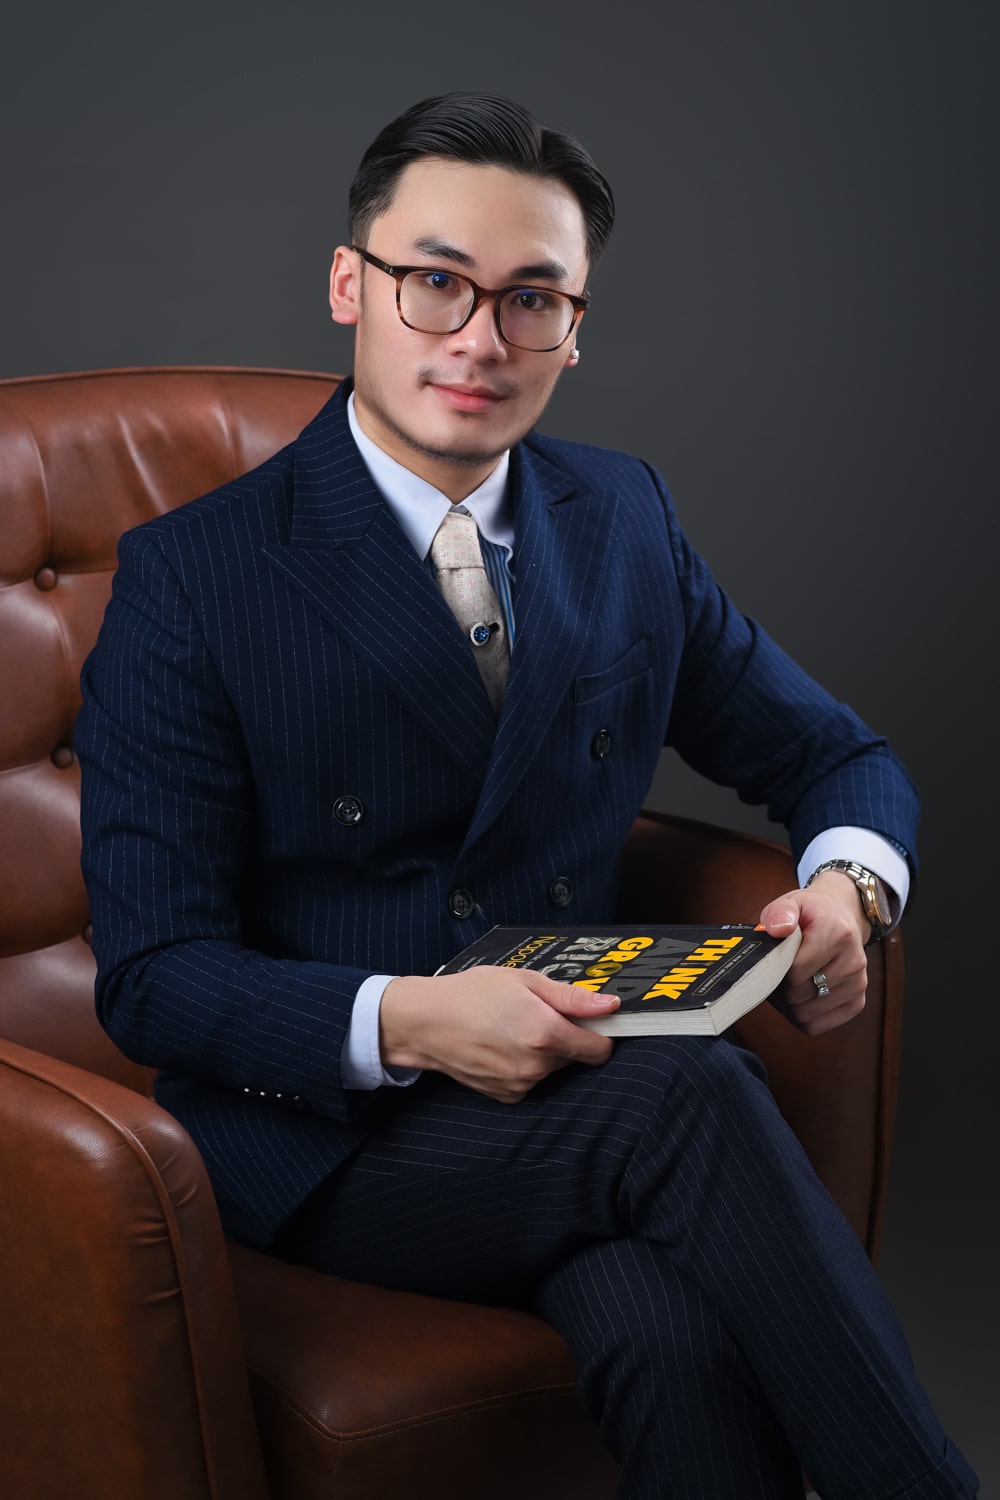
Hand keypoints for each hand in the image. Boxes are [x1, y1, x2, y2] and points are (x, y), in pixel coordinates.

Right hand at [379, 967, 618, 1102]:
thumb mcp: (524, 980)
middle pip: (574, 1056)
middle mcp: (537, 1065)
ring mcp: (521, 1084)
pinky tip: (501, 1046)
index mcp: (547, 1033)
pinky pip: (530, 1080)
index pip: (600, 1049)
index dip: (599, 1032)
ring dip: (543, 1052)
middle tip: (535, 1014)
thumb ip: (571, 997)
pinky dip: (523, 1065)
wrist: (426, 1021)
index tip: (588, 1019)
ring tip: (511, 1027)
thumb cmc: (472, 993)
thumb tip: (610, 1005)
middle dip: (565, 1037)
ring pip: (551, 1068)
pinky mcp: (506, 1095)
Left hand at [758, 870, 870, 1035]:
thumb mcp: (792, 903)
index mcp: (837, 934)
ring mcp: (858, 984)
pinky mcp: (857, 1002)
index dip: (775, 971)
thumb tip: (778, 929)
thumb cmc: (811, 914)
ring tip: (785, 985)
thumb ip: (780, 913)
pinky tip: (798, 997)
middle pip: (799, 995)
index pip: (796, 971)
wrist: (842, 917)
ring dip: (788, 1005)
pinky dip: (801, 1016)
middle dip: (780, 989)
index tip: (773, 961)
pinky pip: (817, 1025)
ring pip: (806, 1014)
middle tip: (775, 975)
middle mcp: (853, 961)